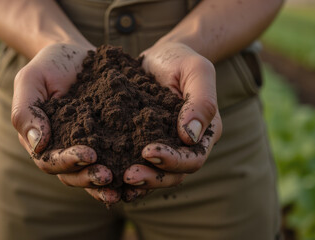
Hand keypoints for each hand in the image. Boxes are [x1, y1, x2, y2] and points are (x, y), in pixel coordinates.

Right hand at [11, 43, 119, 203]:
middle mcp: (64, 149)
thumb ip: (25, 111)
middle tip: (108, 176)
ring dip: (105, 183)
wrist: (76, 54)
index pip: (50, 161)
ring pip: (92, 173)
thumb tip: (38, 144)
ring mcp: (87, 146)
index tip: (88, 154)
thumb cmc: (49, 65)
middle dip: (89, 177)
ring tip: (122, 183)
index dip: (68, 161)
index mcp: (43, 141)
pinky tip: (137, 172)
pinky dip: (122, 169)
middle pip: (72, 175)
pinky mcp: (107, 140)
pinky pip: (114, 159)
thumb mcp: (30, 80)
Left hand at [123, 42, 222, 200]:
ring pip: (156, 175)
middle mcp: (186, 145)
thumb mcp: (196, 70)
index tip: (148, 152)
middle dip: (153, 178)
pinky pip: (138, 164)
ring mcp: (165, 146)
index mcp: (205, 132)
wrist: (158, 57)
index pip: (193, 158)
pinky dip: (125, 172)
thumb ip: (201, 101)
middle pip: (174, 175)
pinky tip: (110, 174)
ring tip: (118, 179)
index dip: (173, 161)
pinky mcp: (144, 143)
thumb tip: (190, 137)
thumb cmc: (180, 59)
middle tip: (128, 175)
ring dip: (140, 181)